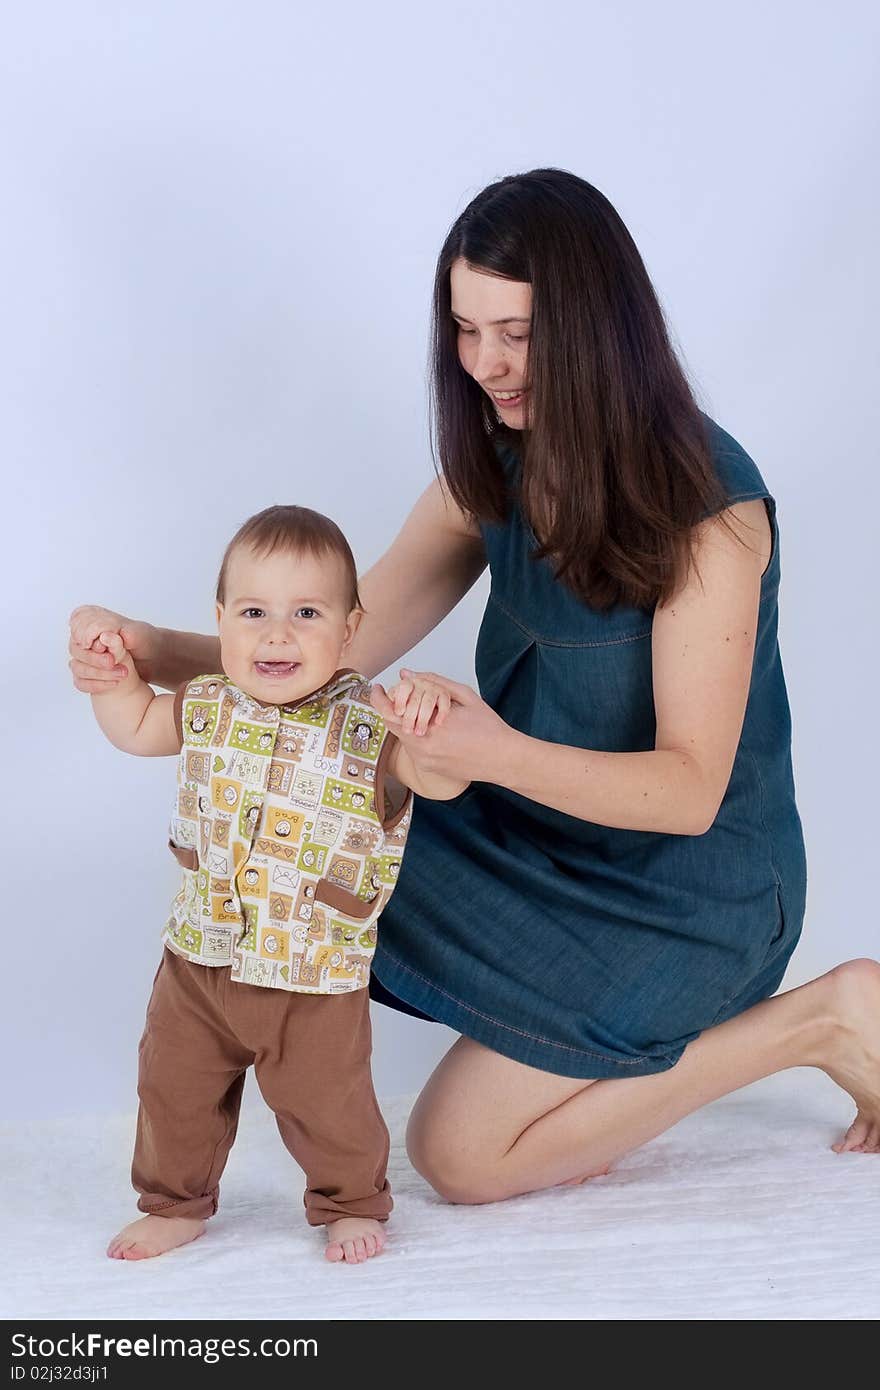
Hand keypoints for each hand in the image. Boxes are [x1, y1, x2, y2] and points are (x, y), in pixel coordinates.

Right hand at [69, 606, 157, 692]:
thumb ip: (122, 633)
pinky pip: (80, 682)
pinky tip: (115, 683)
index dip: (85, 635)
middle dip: (94, 658)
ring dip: (98, 673)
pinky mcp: (86, 673)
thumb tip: (104, 636)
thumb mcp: (138, 633)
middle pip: (75, 648)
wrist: (151, 659)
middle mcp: (84, 636)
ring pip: (77, 666)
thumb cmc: (143, 640)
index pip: (77, 623)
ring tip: (122, 673)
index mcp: (93, 618)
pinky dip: (97, 684)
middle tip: (112, 662)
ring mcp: (83, 656)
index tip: (100, 646)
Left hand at [370, 668, 519, 784]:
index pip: (391, 711)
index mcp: (431, 725)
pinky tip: (432, 731)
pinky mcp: (428, 769)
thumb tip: (407, 674)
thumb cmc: (488, 727)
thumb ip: (434, 682)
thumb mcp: (465, 696)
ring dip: (404, 723)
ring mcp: (424, 759)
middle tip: (396, 697)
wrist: (502, 758)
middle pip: (391, 724)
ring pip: (401, 736)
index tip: (377, 688)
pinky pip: (412, 749)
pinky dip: (415, 736)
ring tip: (421, 714)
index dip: (378, 698)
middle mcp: (423, 745)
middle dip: (390, 709)